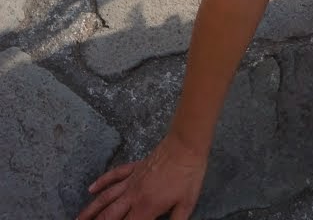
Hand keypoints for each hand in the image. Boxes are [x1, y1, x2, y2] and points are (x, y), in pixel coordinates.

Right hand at [77, 136, 206, 219]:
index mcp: (146, 207)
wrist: (186, 145)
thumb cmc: (188, 175)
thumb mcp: (186, 204)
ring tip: (78, 219)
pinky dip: (101, 182)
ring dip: (91, 209)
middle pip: (109, 215)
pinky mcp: (134, 167)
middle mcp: (133, 195)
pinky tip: (91, 188)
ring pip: (106, 197)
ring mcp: (131, 180)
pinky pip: (114, 175)